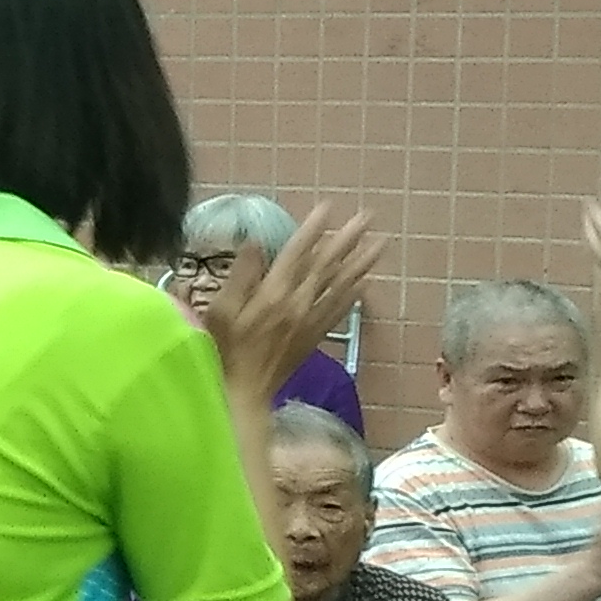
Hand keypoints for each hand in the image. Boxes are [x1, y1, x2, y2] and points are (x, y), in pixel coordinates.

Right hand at [206, 204, 381, 406]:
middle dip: (348, 238)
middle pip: (327, 264)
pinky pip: (340, 309)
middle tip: (367, 216)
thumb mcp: (220, 311)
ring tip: (380, 242)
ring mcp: (310, 320)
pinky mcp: (315, 335)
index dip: (312, 229)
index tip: (328, 207)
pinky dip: (354, 293)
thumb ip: (239, 276)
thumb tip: (254, 243)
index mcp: (273, 294)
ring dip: (362, 262)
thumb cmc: (223, 351)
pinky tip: (366, 281)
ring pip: (341, 285)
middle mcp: (298, 303)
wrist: (243, 393)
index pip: (297, 253)